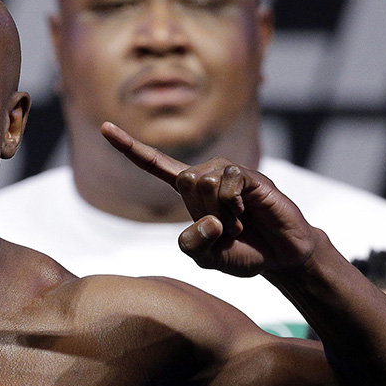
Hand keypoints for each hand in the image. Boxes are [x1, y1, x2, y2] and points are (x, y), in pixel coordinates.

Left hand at [101, 122, 318, 276]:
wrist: (280, 257)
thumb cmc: (241, 253)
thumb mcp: (206, 258)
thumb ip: (193, 245)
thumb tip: (208, 221)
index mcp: (189, 193)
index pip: (154, 164)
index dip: (130, 147)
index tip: (104, 127)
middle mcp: (207, 176)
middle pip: (187, 181)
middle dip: (205, 212)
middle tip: (225, 228)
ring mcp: (230, 174)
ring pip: (206, 181)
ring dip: (222, 212)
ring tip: (238, 223)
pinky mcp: (252, 176)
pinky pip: (231, 181)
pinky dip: (234, 203)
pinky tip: (246, 211)